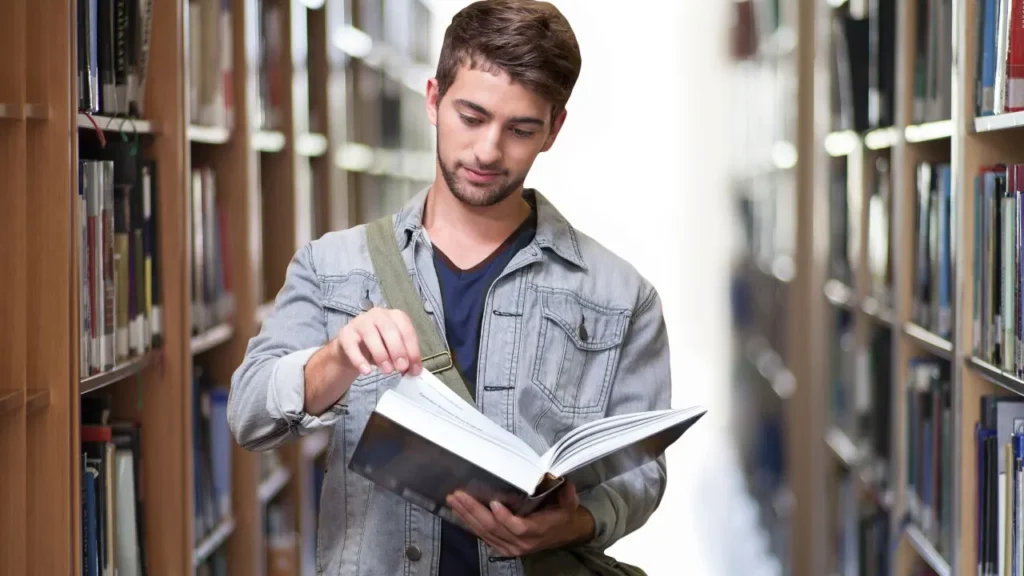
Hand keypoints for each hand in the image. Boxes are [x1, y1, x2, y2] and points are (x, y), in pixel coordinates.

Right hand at [332, 307, 422, 376]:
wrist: (353, 349)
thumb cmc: (379, 347)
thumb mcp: (394, 351)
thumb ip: (405, 358)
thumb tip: (414, 371)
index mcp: (395, 316)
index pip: (407, 330)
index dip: (412, 350)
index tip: (415, 369)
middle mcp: (378, 314)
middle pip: (390, 329)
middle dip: (398, 350)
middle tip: (401, 367)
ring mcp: (360, 322)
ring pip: (371, 335)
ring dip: (381, 354)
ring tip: (387, 371)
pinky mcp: (346, 333)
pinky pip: (352, 346)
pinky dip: (359, 360)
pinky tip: (366, 371)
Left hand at [446, 482, 594, 557]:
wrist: (565, 533)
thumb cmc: (564, 515)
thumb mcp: (569, 503)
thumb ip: (566, 492)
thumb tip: (560, 477)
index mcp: (538, 530)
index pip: (518, 527)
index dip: (505, 517)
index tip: (493, 503)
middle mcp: (522, 542)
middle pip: (494, 528)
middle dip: (474, 511)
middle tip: (459, 495)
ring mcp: (511, 547)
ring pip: (485, 533)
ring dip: (467, 516)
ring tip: (453, 500)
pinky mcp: (503, 547)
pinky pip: (483, 537)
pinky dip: (470, 524)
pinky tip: (459, 512)